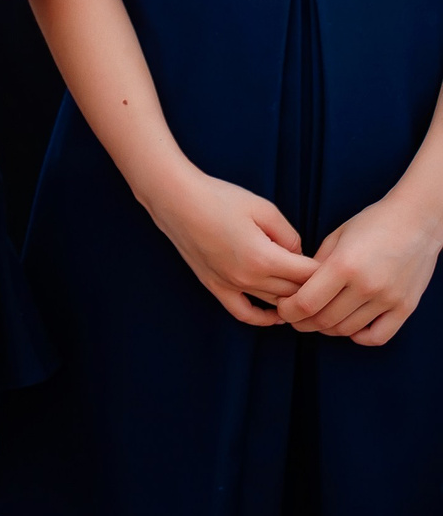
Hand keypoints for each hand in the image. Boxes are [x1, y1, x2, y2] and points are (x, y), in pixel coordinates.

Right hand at [141, 164, 317, 325]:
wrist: (175, 198)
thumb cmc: (219, 197)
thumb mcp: (264, 209)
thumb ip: (289, 235)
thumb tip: (299, 255)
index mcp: (264, 257)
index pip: (309, 276)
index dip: (328, 273)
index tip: (340, 266)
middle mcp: (248, 278)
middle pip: (295, 293)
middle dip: (315, 287)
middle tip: (330, 280)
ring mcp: (230, 284)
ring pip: (275, 304)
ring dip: (294, 301)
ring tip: (309, 293)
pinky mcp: (215, 285)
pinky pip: (244, 313)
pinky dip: (263, 318)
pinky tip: (277, 314)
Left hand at [278, 189, 442, 343]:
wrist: (417, 221)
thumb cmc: (372, 224)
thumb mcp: (336, 237)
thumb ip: (316, 264)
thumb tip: (298, 288)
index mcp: (343, 265)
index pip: (306, 302)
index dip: (288, 310)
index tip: (283, 307)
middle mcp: (366, 286)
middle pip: (324, 320)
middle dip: (302, 322)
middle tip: (295, 317)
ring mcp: (388, 299)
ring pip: (347, 330)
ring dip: (327, 329)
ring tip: (318, 319)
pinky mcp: (405, 307)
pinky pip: (378, 336)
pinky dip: (359, 337)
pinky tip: (350, 326)